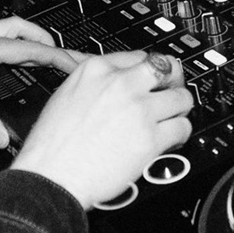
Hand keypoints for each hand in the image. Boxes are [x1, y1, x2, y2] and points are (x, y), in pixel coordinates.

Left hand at [0, 19, 85, 149]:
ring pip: (4, 31)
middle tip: (62, 54)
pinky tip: (2, 62)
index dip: (57, 56)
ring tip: (38, 53)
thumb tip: (2, 137)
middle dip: (45, 39)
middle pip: (20, 29)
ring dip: (25, 38)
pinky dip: (6, 46)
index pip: (30, 49)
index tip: (77, 62)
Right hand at [12, 50, 193, 205]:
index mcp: (96, 69)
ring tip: (172, 120)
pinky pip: (182, 127)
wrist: (50, 176)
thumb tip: (115, 87)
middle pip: (166, 69)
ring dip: (180, 109)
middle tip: (171, 93)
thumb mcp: (66, 96)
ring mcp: (138, 109)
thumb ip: (95, 85)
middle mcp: (120, 84)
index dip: (150, 72)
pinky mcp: (150, 138)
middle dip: (173, 82)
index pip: (139, 56)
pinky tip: (171, 140)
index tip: (154, 80)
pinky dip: (181, 134)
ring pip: (181, 98)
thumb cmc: (51, 145)